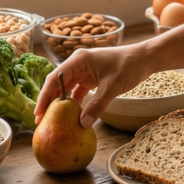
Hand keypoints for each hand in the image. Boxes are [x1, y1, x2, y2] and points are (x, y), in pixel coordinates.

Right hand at [34, 46, 152, 128]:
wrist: (145, 59)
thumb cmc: (129, 66)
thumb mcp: (112, 87)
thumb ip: (97, 106)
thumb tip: (82, 124)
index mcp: (79, 60)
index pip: (55, 78)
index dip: (45, 96)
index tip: (38, 113)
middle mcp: (78, 64)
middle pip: (57, 84)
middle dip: (49, 102)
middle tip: (41, 122)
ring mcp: (84, 71)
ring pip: (66, 88)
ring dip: (61, 104)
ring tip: (52, 121)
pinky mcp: (91, 78)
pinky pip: (77, 92)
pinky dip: (74, 103)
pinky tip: (71, 116)